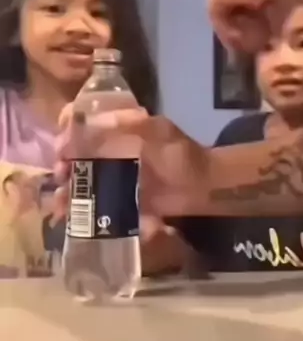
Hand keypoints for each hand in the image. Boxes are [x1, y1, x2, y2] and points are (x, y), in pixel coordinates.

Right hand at [54, 105, 210, 222]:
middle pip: (77, 158)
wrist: (204, 186)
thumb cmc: (181, 154)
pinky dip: (82, 210)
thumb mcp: (156, 130)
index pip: (83, 127)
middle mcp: (112, 153)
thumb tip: (87, 123)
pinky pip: (96, 205)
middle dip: (63, 167)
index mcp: (118, 132)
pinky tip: (70, 216)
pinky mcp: (122, 201)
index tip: (61, 149)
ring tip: (61, 204)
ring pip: (83, 183)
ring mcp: (116, 178)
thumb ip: (125, 124)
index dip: (67, 135)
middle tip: (61, 178)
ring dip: (68, 191)